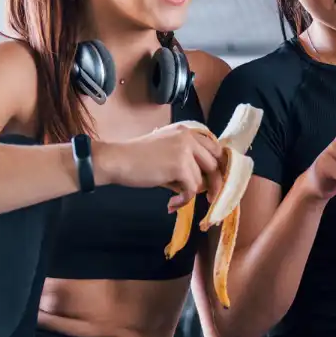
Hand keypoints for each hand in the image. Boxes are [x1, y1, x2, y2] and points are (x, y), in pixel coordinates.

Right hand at [98, 123, 223, 204]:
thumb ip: (186, 157)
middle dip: (214, 183)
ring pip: (202, 180)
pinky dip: (183, 201)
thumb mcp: (166, 149)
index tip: (215, 181)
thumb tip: (206, 181)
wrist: (117, 160)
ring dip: (190, 194)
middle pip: (214, 164)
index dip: (218, 166)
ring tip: (176, 200)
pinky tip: (171, 205)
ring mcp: (185, 151)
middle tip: (209, 198)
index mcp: (186, 131)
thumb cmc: (137, 158)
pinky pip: (191, 190)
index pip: (214, 147)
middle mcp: (188, 137)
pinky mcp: (180, 166)